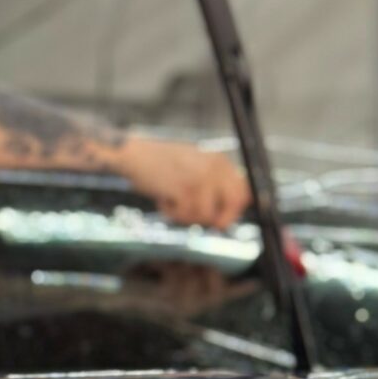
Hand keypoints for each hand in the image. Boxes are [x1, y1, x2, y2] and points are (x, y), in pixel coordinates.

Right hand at [117, 137, 251, 229]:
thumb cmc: (160, 162)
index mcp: (218, 160)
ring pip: (206, 216)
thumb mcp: (194, 165)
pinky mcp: (184, 190)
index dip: (235, 210)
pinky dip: (172, 213)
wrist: (134, 154)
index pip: (243, 190)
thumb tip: (235, 207)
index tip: (222, 220)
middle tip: (208, 223)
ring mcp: (200, 179)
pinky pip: (186, 215)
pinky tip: (164, 199)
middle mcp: (213, 168)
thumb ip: (215, 182)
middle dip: (219, 219)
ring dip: (187, 215)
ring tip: (173, 200)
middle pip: (234, 204)